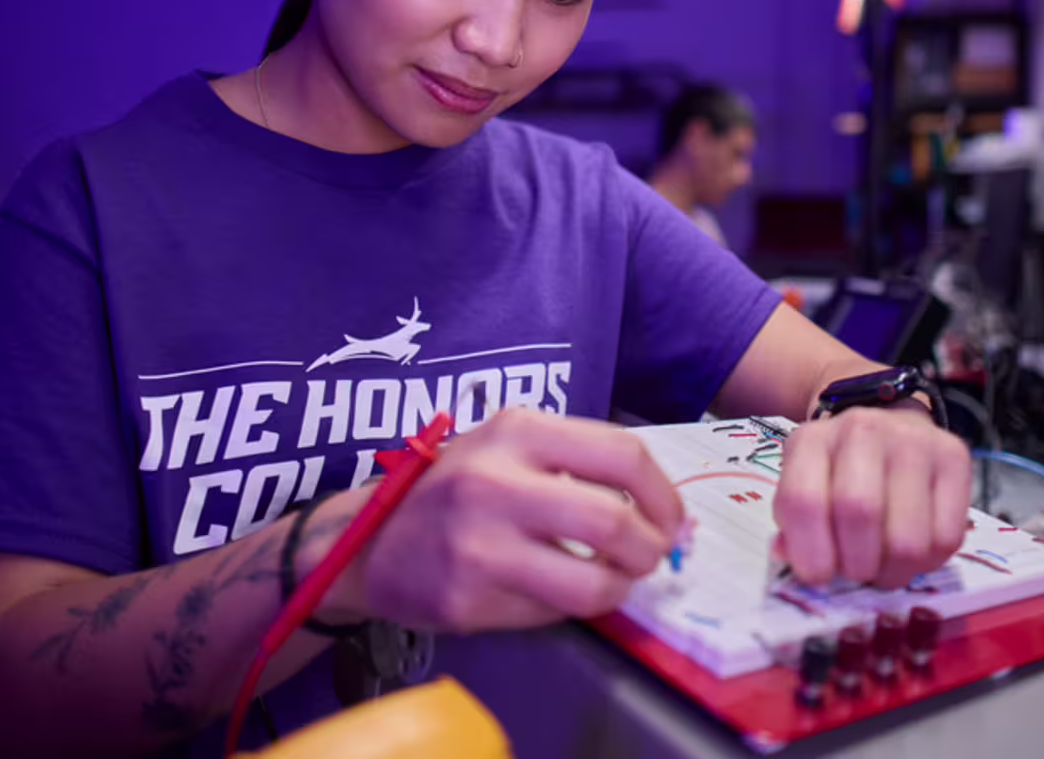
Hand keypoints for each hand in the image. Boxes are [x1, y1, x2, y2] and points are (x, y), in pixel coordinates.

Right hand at [334, 408, 683, 633]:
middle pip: (614, 522)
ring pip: (591, 584)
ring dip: (620, 589)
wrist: (370, 540)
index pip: (623, 454)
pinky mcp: (466, 598)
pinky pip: (551, 614)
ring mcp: (478, 543)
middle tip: (651, 558)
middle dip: (650, 549)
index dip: (664, 495)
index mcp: (517, 429)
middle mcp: (496, 481)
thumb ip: (580, 465)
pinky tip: (555, 592)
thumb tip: (667, 513)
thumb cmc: (458, 489)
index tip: (672, 519)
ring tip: (614, 582)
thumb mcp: (510, 447)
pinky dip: (569, 608)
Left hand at [774, 405, 971, 588]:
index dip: (810, 551)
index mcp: (813, 440)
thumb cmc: (840, 471)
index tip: (818, 577)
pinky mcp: (955, 458)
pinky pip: (947, 538)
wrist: (891, 425)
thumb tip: (797, 562)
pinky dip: (929, 563)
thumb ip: (794, 527)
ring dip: (894, 571)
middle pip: (860, 513)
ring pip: (908, 538)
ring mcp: (914, 441)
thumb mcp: (805, 487)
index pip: (805, 499)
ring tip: (885, 567)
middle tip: (858, 574)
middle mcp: (863, 430)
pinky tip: (915, 553)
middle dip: (857, 565)